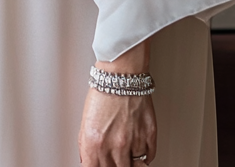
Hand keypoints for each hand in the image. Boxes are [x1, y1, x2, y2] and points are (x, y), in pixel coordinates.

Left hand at [78, 41, 156, 165]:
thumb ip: (86, 145)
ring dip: (128, 163)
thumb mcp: (85, 121)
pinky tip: (137, 150)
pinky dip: (143, 157)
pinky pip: (148, 158)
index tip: (98, 164)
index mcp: (94, 143)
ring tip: (125, 156)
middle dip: (113, 166)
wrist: (120, 77)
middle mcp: (114, 146)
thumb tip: (87, 160)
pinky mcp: (149, 137)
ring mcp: (133, 143)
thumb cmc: (102, 94)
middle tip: (113, 159)